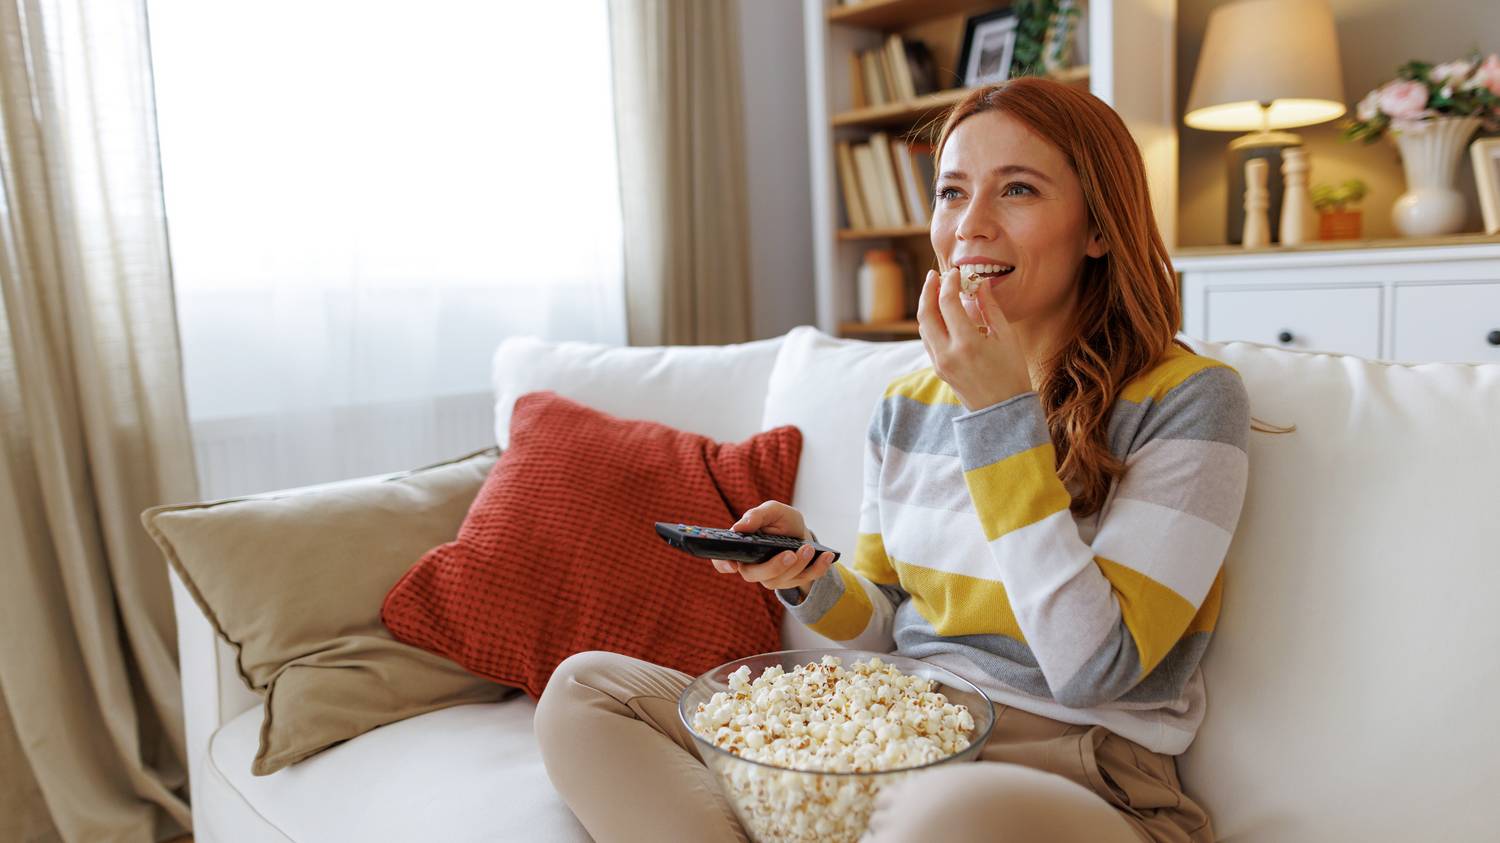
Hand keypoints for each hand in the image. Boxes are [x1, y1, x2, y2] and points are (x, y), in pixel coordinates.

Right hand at [709, 501, 836, 597]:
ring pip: (781, 580)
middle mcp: (753, 566)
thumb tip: (740, 527)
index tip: (732, 564)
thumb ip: (757, 516)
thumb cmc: (781, 521)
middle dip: (773, 567)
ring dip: (798, 565)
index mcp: (742, 549)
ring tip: (808, 548)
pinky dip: (817, 569)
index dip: (723, 564)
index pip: (722, 561)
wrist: (800, 531)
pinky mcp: (792, 581)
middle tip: (789, 554)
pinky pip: (804, 580)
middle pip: (754, 575)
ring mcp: (772, 577)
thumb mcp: (772, 511)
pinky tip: (826, 556)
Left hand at [915, 267, 1032, 411]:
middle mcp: (947, 353)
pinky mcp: (938, 369)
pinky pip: (928, 340)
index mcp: (967, 343)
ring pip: (923, 327)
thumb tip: (980, 283)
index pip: (947, 302)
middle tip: (934, 275)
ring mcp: (939, 363)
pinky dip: (930, 322)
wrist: (1003, 412)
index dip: (949, 282)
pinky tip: (939, 312)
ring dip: (926, 305)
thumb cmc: (1012, 373)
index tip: (955, 272)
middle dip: (928, 290)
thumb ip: (990, 307)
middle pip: (926, 313)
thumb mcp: (1006, 337)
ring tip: (936, 290)